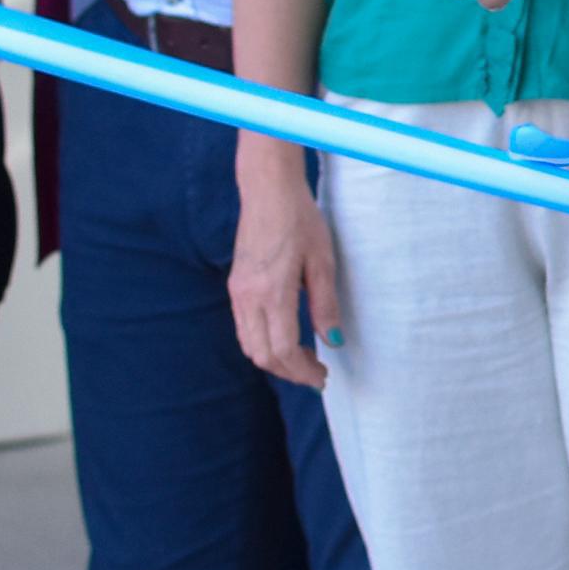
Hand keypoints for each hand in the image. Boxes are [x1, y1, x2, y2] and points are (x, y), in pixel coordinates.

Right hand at [230, 155, 342, 388]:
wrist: (268, 191)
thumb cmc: (300, 221)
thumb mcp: (322, 262)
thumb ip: (325, 305)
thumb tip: (333, 342)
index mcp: (272, 292)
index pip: (282, 350)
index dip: (302, 372)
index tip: (322, 378)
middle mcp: (248, 297)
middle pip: (262, 355)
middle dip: (289, 372)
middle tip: (316, 375)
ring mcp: (237, 292)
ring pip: (249, 345)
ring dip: (274, 361)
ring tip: (303, 361)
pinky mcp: (235, 286)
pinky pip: (244, 328)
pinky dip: (262, 344)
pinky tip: (284, 340)